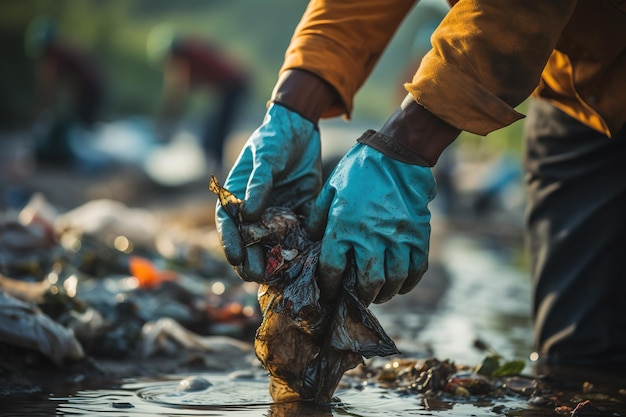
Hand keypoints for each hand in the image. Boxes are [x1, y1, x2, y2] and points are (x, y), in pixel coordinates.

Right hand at [215, 103, 321, 280]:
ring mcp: (277, 216)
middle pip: (250, 242)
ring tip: (279, 278)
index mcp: (238, 198)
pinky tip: (306, 263)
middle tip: (258, 276)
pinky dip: (302, 249)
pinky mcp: (299, 215)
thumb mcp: (265, 157)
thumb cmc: (274, 139)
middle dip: (251, 261)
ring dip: (275, 262)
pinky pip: (300, 236)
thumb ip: (259, 184)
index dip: (230, 243)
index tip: (235, 259)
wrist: (302, 129)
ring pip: (273, 245)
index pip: (229, 225)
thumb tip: (249, 214)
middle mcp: (255, 212)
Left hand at [306, 142, 435, 304]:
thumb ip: (318, 217)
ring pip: (394, 280)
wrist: (397, 154)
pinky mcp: (418, 235)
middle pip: (367, 283)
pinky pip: (416, 268)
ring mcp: (398, 237)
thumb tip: (312, 238)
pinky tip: (401, 285)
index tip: (329, 293)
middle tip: (357, 299)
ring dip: (385, 293)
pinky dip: (409, 282)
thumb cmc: (358, 170)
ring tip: (378, 294)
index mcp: (343, 227)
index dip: (329, 287)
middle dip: (361, 296)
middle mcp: (371, 237)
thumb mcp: (330, 189)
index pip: (333, 269)